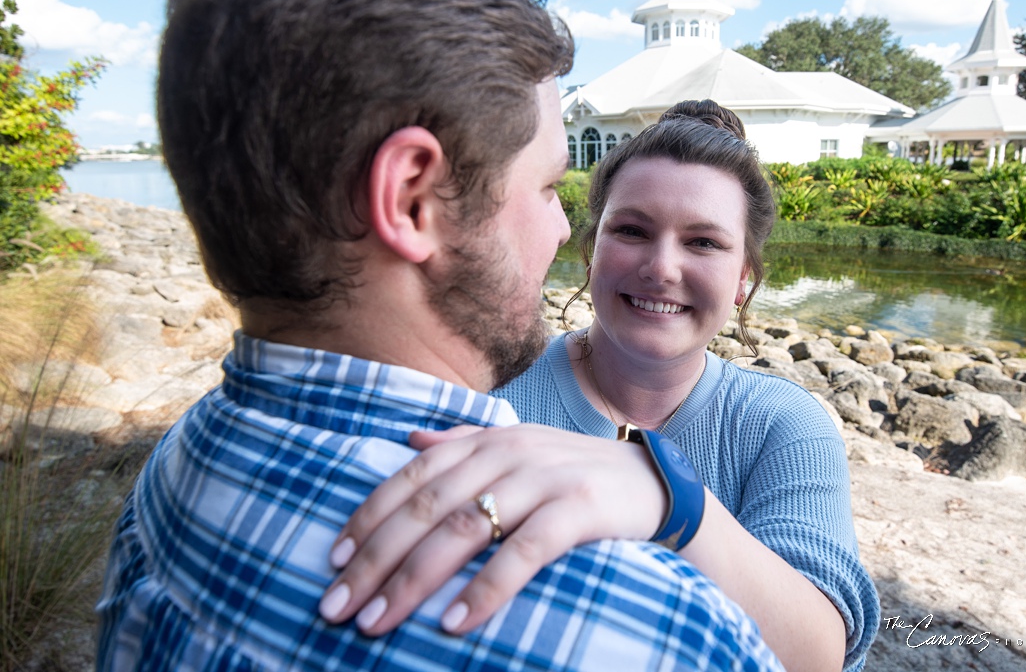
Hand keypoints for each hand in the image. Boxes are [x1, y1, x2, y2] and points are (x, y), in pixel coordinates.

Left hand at [317, 423, 666, 635]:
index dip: (369, 518)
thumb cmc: (573, 475)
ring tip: (378, 622)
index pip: (412, 477)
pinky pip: (525, 552)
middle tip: (336, 607)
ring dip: (414, 579)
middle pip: (427, 507)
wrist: (655, 484)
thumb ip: (463, 443)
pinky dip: (486, 587)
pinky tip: (453, 622)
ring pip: (465, 528)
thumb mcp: (518, 451)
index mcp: (486, 441)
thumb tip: (409, 441)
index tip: (331, 560)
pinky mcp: (580, 508)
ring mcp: (544, 478)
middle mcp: (508, 453)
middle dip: (376, 560)